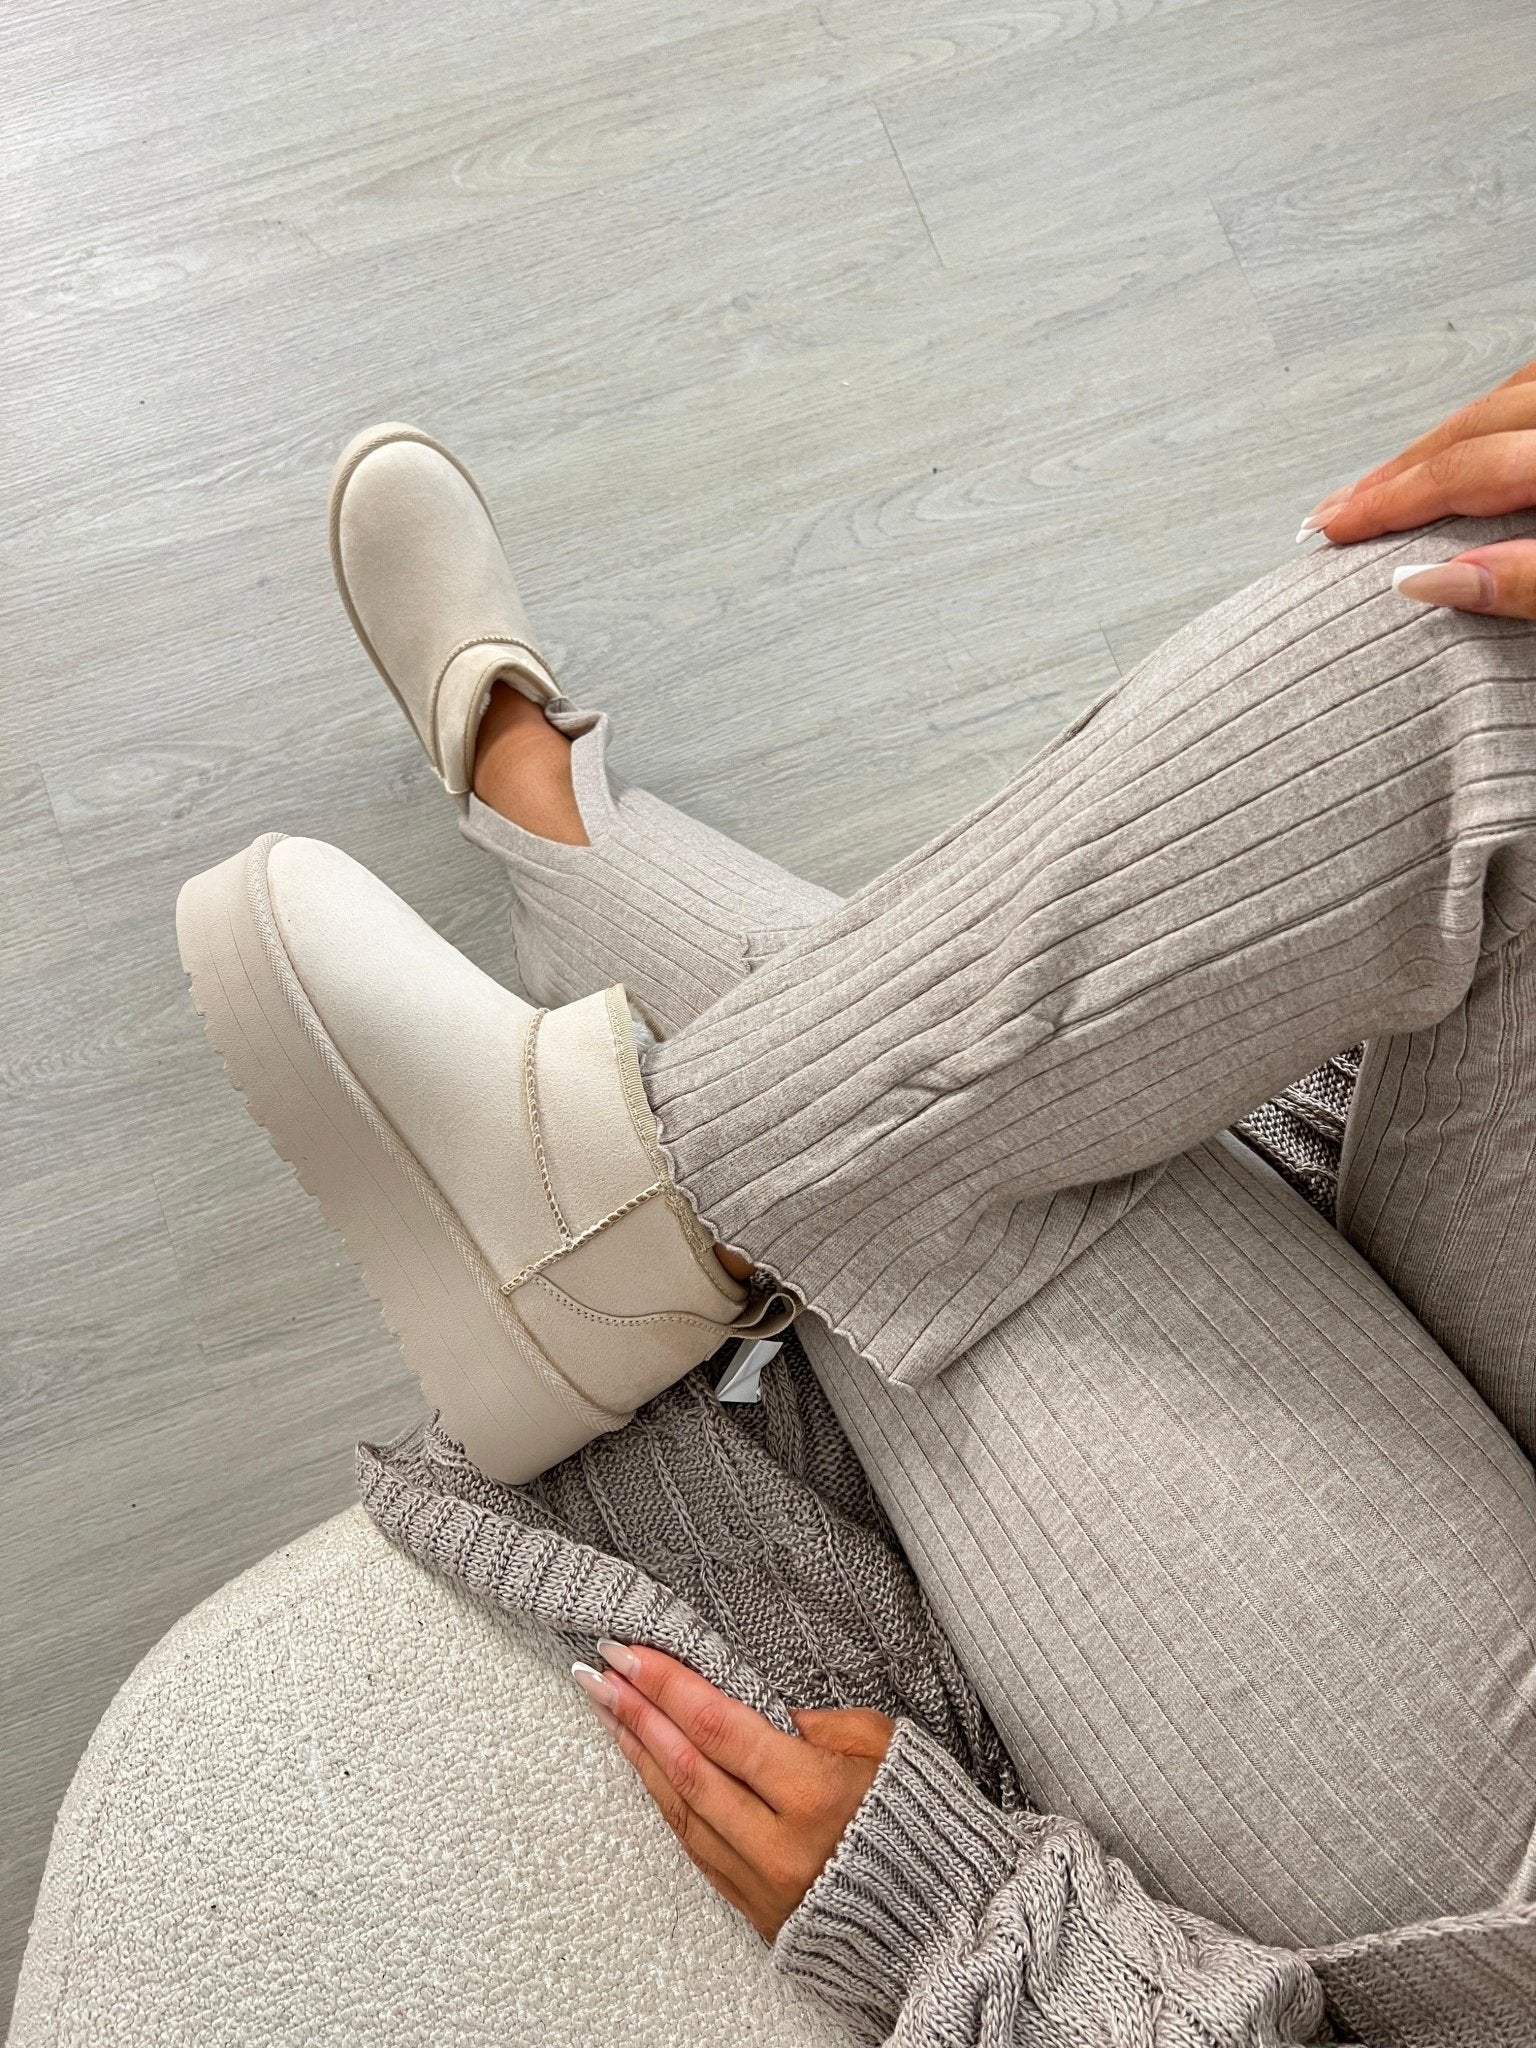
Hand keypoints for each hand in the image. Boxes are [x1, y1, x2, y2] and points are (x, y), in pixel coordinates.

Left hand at [573, 1641, 893, 1941]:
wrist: (946, 1919)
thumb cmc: (921, 1820)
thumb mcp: (885, 1748)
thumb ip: (823, 1725)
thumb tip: (768, 1715)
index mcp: (814, 1793)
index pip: (718, 1726)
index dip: (667, 1686)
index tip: (628, 1652)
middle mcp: (778, 1843)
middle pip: (687, 1766)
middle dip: (635, 1713)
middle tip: (597, 1671)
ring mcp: (762, 1882)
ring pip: (681, 1810)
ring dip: (638, 1755)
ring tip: (607, 1711)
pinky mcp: (756, 1909)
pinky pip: (696, 1846)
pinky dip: (665, 1800)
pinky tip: (645, 1768)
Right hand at [1300, 358, 1535, 617]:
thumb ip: (1527, 578)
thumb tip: (1431, 583)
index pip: (1462, 472)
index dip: (1392, 506)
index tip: (1337, 534)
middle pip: (1468, 429)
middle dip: (1391, 475)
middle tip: (1332, 511)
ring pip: (1495, 401)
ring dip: (1431, 444)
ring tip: (1381, 480)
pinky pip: (1526, 390)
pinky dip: (1481, 422)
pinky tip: (1459, 444)